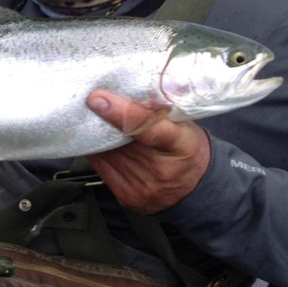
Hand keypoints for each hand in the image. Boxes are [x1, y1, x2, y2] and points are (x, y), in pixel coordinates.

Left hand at [85, 90, 210, 213]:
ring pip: (106, 153)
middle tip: (93, 103)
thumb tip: (124, 90)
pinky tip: (102, 143)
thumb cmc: (187, 148)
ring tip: (98, 122)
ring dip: (97, 136)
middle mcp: (162, 170)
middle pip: (120, 141)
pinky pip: (102, 167)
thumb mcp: (183, 125)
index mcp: (182, 145)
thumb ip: (158, 111)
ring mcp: (144, 187)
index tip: (99, 99)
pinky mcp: (128, 196)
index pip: (149, 128)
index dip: (122, 113)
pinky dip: (99, 152)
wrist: (195, 187)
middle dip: (102, 120)